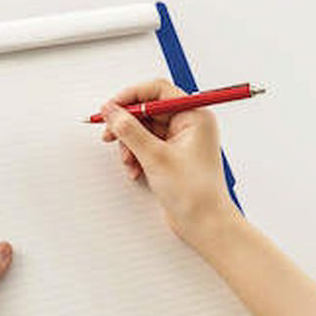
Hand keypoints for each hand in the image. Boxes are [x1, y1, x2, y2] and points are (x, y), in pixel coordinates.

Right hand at [100, 78, 240, 250]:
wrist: (204, 224)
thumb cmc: (195, 194)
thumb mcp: (156, 157)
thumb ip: (130, 130)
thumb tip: (112, 111)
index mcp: (195, 116)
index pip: (158, 91)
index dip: (131, 97)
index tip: (112, 108)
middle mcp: (189, 124)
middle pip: (148, 110)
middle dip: (127, 125)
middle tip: (110, 133)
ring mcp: (180, 141)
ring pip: (144, 130)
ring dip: (130, 144)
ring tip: (128, 161)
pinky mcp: (172, 156)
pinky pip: (147, 145)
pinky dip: (136, 155)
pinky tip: (135, 170)